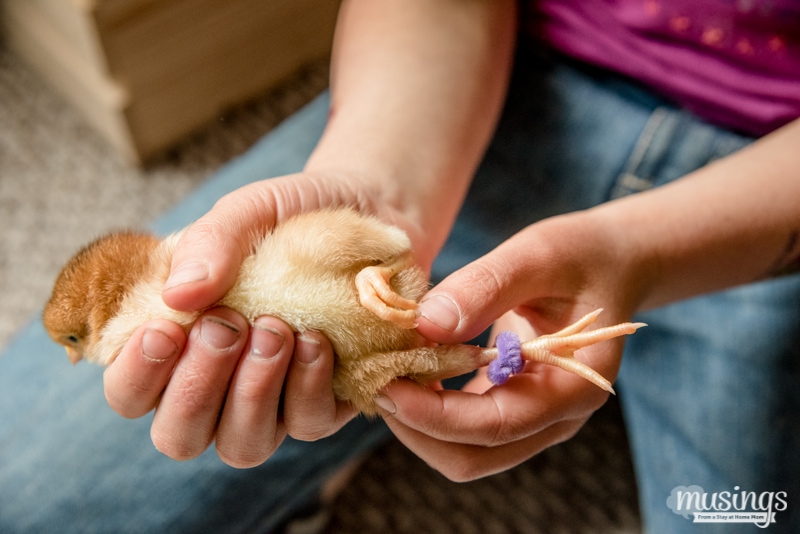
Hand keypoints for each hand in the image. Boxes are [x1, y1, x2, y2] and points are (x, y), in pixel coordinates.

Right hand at [103, 172, 379, 464]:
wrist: (369, 210)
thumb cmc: (291, 216)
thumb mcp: (248, 211)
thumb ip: (209, 242)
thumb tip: (177, 295)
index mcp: (178, 342)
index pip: (130, 392)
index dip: (137, 375)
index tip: (165, 328)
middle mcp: (218, 385)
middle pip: (180, 436)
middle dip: (197, 388)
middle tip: (226, 327)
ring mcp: (273, 402)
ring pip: (243, 445)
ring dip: (252, 393)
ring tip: (275, 330)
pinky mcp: (327, 403)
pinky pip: (308, 424)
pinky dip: (308, 386)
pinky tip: (316, 340)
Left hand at [376, 211, 642, 480]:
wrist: (611, 263)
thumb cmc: (580, 254)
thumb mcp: (536, 255)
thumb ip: (484, 288)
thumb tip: (424, 325)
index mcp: (572, 386)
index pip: (496, 425)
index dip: (434, 415)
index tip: (386, 382)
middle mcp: (555, 417)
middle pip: (473, 456)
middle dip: (417, 427)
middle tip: (375, 380)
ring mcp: (534, 417)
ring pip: (464, 450)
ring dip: (418, 422)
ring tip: (386, 374)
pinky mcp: (514, 405)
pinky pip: (465, 426)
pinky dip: (430, 408)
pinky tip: (409, 369)